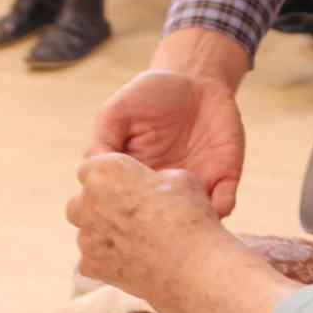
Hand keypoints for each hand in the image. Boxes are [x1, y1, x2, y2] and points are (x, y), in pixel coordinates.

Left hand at [67, 154, 296, 312]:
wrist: (192, 267)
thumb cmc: (189, 217)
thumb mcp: (181, 179)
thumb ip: (155, 178)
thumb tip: (153, 185)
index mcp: (106, 171)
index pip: (94, 164)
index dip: (113, 174)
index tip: (129, 183)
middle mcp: (87, 201)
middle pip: (84, 197)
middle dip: (101, 202)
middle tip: (131, 211)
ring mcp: (85, 235)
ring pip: (86, 229)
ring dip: (103, 230)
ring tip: (136, 239)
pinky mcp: (90, 265)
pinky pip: (91, 258)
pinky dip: (108, 258)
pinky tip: (134, 260)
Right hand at [89, 70, 246, 215]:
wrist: (197, 79)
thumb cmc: (151, 94)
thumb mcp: (118, 111)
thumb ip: (102, 139)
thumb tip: (89, 172)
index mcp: (132, 181)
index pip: (121, 211)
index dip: (120, 217)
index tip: (122, 213)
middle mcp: (161, 193)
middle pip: (156, 229)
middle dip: (155, 233)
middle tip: (157, 223)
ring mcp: (191, 189)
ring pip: (190, 225)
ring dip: (189, 225)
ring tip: (187, 215)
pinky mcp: (222, 180)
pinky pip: (223, 205)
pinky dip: (220, 208)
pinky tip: (214, 201)